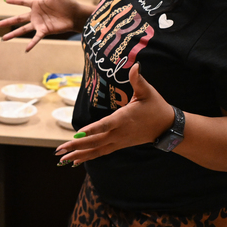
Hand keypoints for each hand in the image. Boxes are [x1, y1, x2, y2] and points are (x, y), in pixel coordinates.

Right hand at [0, 0, 80, 50]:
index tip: (5, 0)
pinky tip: (26, 49)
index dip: (14, 1)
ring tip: (3, 39)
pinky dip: (31, 44)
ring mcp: (39, 24)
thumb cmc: (67, 2)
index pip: (23, 2)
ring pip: (22, 30)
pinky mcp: (45, 31)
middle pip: (18, 18)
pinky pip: (36, 38)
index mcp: (37, 4)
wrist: (75, 14)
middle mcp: (36, 15)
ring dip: (13, 34)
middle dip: (8, 22)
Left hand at [54, 64, 175, 164]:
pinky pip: (101, 152)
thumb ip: (138, 80)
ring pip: (96, 149)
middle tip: (60, 149)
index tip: (78, 134)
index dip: (93, 129)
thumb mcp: (148, 92)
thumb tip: (136, 65)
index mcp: (125, 118)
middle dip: (77, 145)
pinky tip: (75, 161)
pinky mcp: (119, 145)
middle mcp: (120, 132)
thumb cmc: (156, 107)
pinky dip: (88, 156)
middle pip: (96, 140)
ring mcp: (119, 141)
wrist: (167, 127)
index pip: (106, 124)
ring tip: (61, 159)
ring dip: (78, 154)